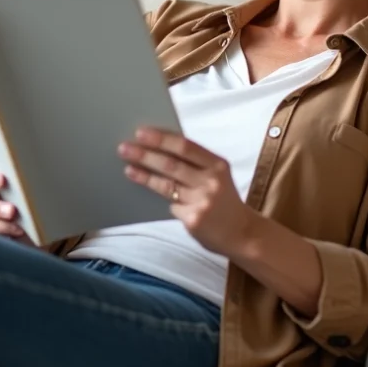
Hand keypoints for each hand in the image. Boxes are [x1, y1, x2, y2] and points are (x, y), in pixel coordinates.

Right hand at [0, 172, 34, 246]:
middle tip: (12, 210)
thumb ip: (26, 191)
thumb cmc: (31, 208)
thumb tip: (39, 183)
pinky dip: (2, 237)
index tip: (2, 179)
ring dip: (0, 225)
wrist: (36, 233)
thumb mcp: (30, 198)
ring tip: (18, 229)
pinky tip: (16, 236)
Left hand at [119, 127, 256, 256]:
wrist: (243, 234)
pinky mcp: (193, 220)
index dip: (161, 139)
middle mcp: (211, 181)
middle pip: (172, 164)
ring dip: (144, 175)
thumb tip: (160, 149)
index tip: (140, 133)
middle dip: (145, 155)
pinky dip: (160, 199)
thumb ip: (196, 164)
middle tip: (125, 148)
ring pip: (166, 185)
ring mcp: (202, 202)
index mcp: (218, 165)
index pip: (185, 146)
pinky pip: (171, 205)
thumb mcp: (218, 176)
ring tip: (128, 168)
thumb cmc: (224, 201)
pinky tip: (148, 193)